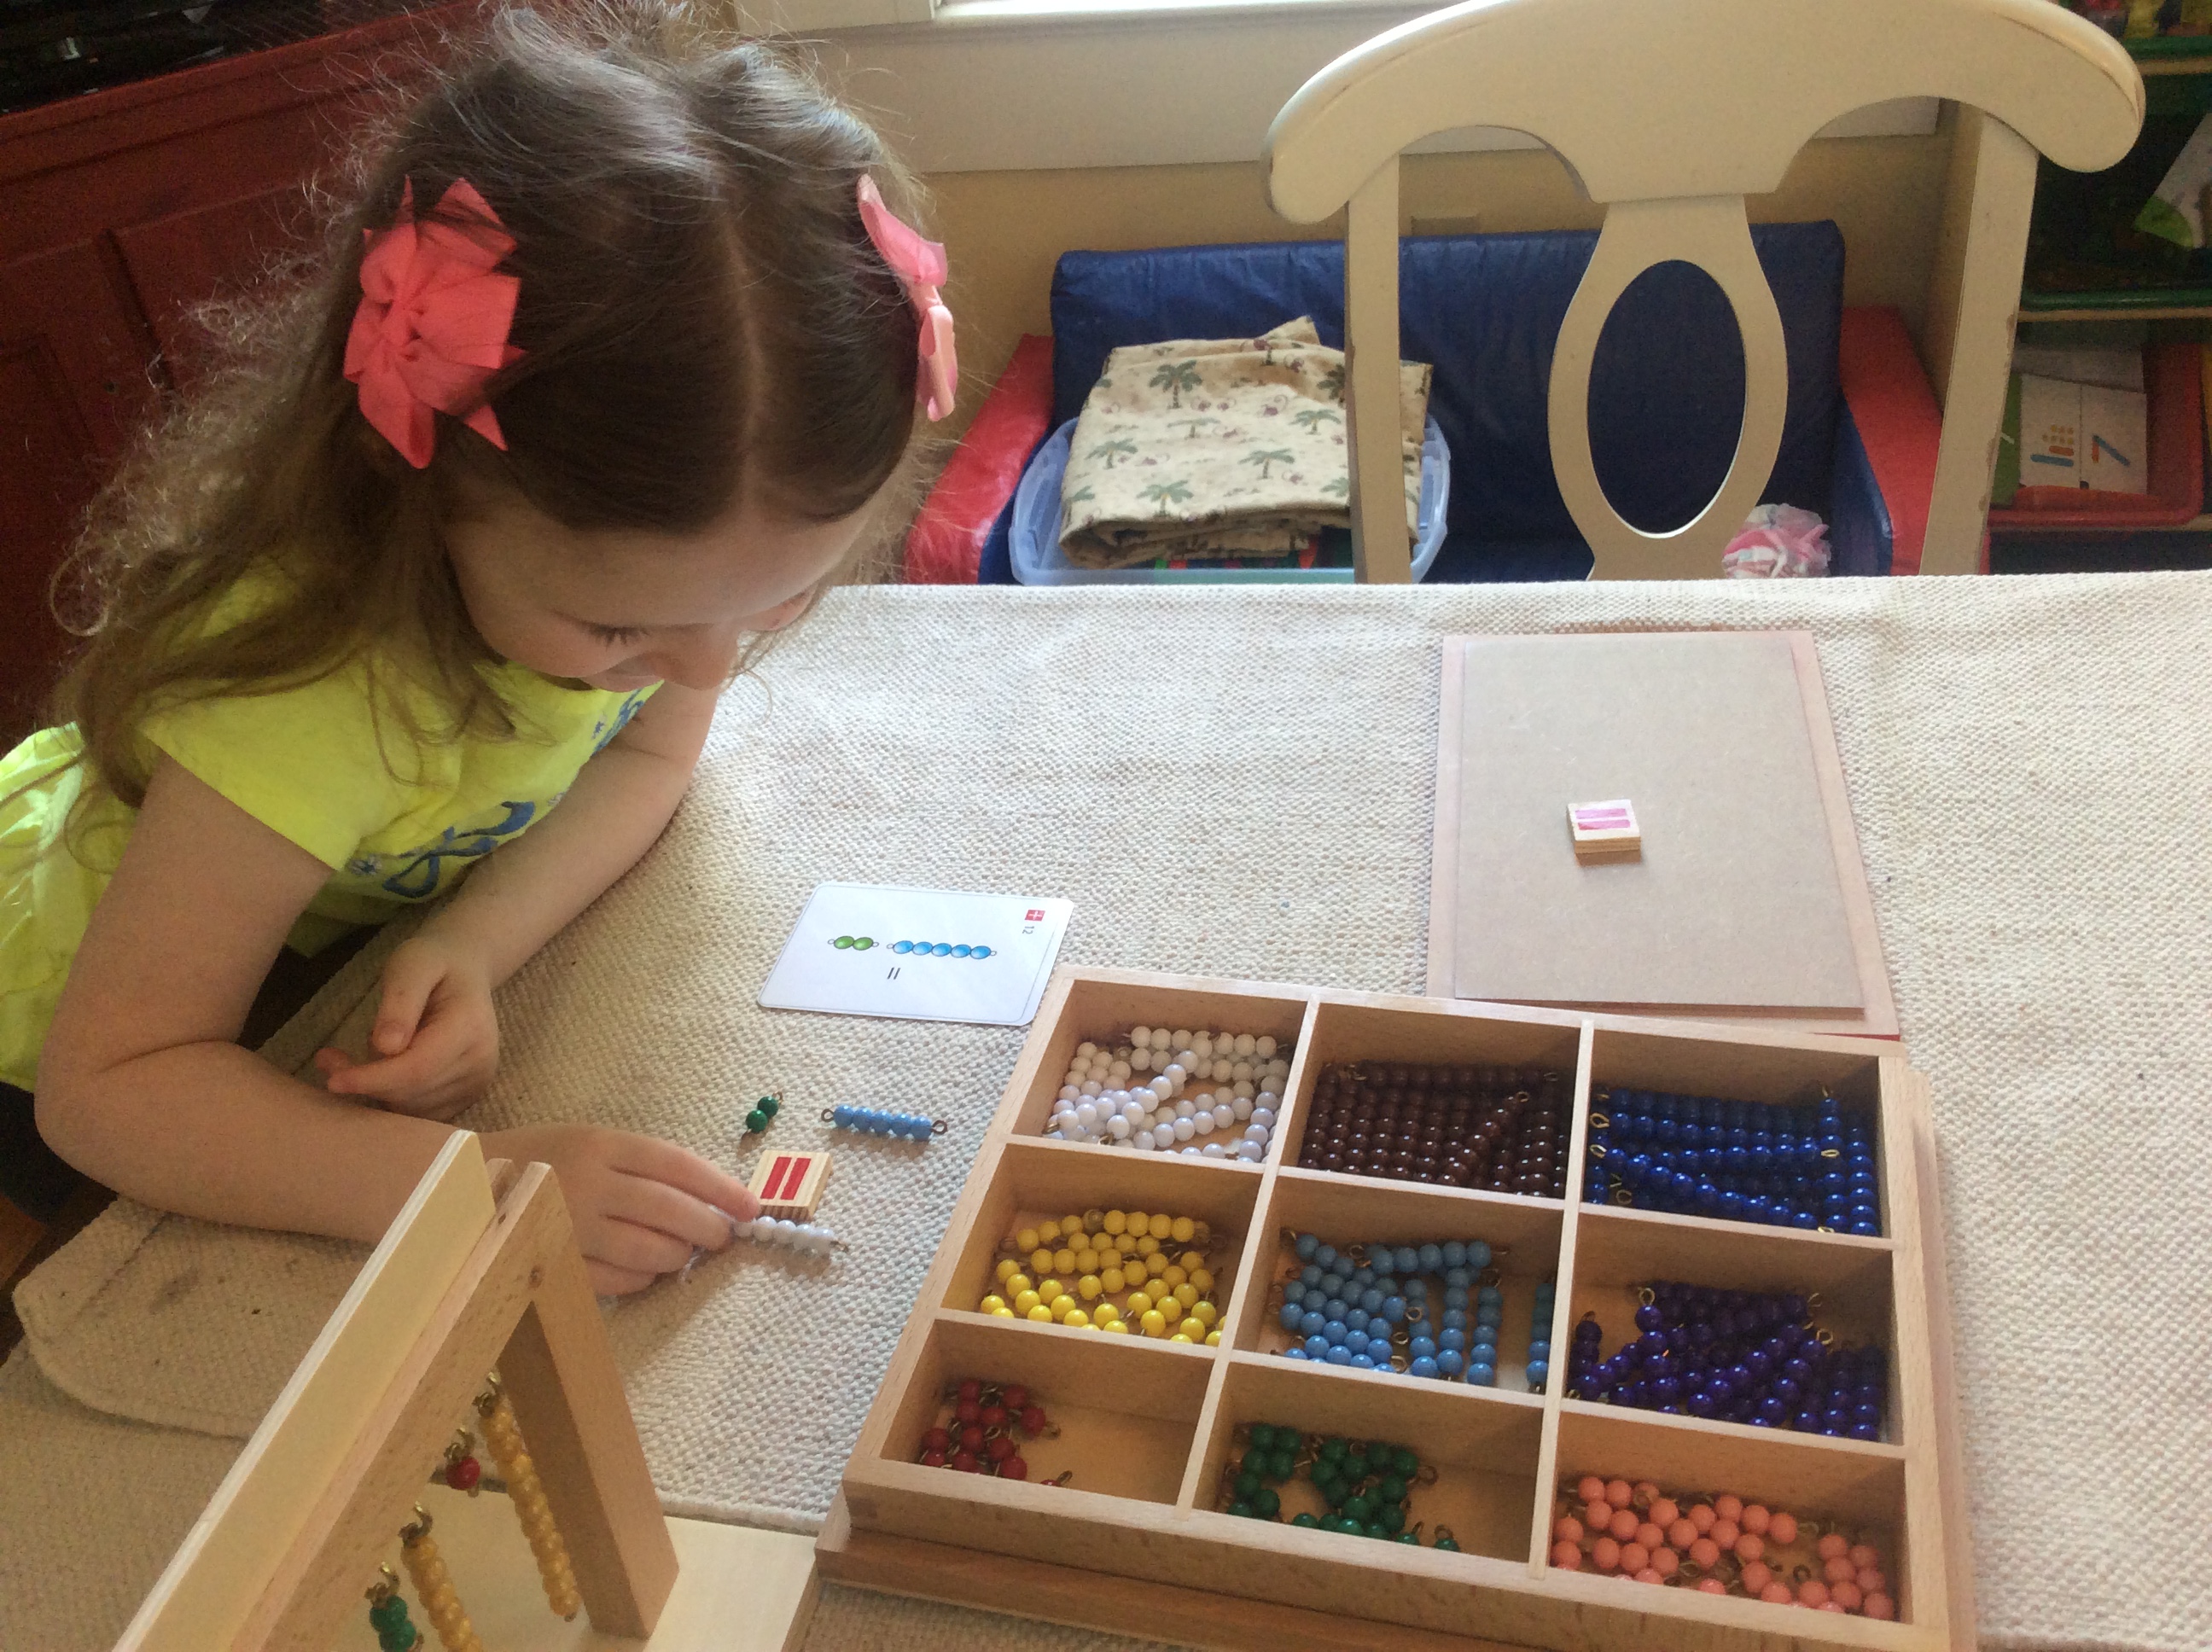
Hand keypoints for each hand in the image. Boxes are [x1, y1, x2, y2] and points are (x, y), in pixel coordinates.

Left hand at [316, 933, 498, 1120]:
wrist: (465, 970)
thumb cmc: (433, 961)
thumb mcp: (412, 964)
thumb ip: (400, 1001)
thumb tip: (386, 1047)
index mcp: (470, 1027)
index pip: (417, 1068)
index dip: (373, 1079)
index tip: (333, 1080)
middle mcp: (480, 1062)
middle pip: (412, 1091)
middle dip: (366, 1082)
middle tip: (327, 1059)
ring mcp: (475, 1082)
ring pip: (412, 1106)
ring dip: (375, 1090)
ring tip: (350, 1059)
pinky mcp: (465, 1096)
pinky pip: (419, 1113)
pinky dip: (391, 1098)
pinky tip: (378, 1072)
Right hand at [484, 1124, 760, 1293]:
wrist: (462, 1188)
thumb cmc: (543, 1161)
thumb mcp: (591, 1143)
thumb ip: (642, 1167)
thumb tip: (709, 1199)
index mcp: (601, 1144)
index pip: (677, 1165)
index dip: (721, 1188)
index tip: (751, 1208)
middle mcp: (588, 1182)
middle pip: (668, 1210)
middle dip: (708, 1229)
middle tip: (724, 1237)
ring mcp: (570, 1227)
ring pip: (648, 1251)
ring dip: (677, 1257)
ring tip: (683, 1254)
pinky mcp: (555, 1265)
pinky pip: (617, 1282)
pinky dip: (641, 1281)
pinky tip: (645, 1273)